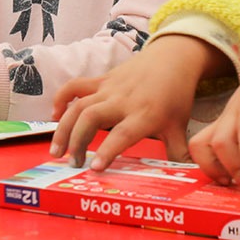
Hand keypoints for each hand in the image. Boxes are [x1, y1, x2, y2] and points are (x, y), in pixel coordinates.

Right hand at [50, 34, 216, 169]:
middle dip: (77, 141)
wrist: (172, 59)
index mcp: (145, 114)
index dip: (107, 151)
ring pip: (78, 105)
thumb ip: (178, 154)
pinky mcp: (101, 80)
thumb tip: (185, 181)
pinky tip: (54, 116)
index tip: (94, 168)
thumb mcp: (180, 127)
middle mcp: (123, 100)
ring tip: (57, 151)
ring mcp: (109, 88)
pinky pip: (75, 86)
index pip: (122, 134)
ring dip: (64, 128)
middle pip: (91, 117)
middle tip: (73, 164)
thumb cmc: (175, 96)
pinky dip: (61, 99)